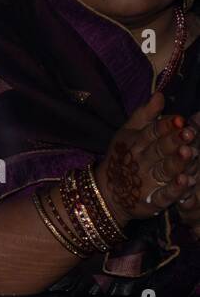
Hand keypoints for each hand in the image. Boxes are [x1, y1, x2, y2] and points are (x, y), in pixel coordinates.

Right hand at [94, 92, 197, 224]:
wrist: (107, 193)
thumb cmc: (122, 157)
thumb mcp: (128, 133)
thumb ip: (145, 115)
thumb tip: (160, 94)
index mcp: (136, 142)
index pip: (152, 132)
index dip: (165, 126)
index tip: (180, 119)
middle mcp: (141, 161)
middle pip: (159, 149)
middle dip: (174, 141)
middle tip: (189, 132)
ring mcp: (146, 182)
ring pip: (163, 170)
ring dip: (177, 162)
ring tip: (190, 153)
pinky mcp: (152, 201)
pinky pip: (164, 195)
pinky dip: (175, 190)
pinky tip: (186, 182)